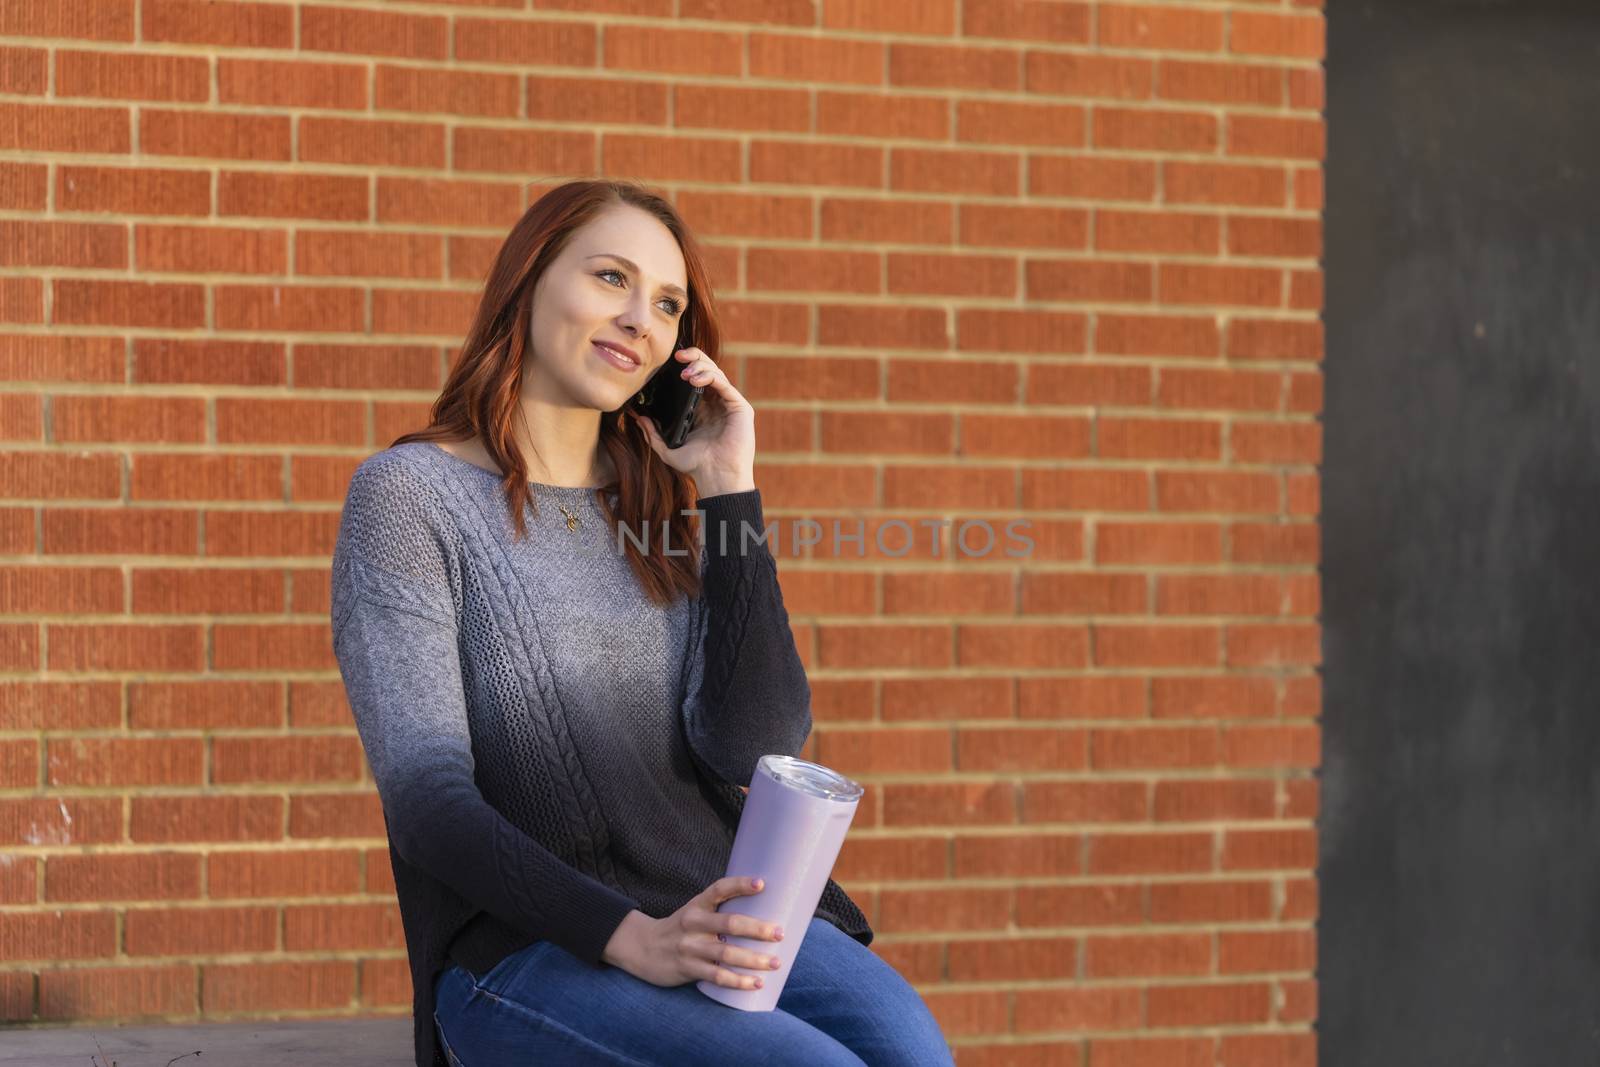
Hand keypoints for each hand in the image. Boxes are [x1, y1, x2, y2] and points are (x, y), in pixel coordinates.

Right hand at [601, 876, 784, 989]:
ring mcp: (690, 947)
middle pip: (730, 923)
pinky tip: (755, 983)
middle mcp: (693, 923)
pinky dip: (738, 981)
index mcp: (697, 904)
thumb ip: (719, 912)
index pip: (719, 889)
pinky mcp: (687, 968)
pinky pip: (717, 976)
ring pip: (727, 953)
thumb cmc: (680, 929)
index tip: (762, 884)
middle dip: (757, 929)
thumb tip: (762, 913)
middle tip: (779, 933)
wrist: (641, 948)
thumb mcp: (694, 912)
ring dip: (754, 960)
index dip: (740, 885)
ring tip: (775, 963)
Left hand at [629, 348, 754, 495]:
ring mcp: (729, 404)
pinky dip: (710, 377)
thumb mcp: (668, 449)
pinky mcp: (740, 407)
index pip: (694, 379)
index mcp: (702, 410)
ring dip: (700, 366)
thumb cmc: (697, 466)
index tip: (668, 362)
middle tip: (677, 355)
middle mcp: (717, 404)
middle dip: (693, 357)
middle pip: (707, 370)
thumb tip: (637, 417)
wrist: (717, 478)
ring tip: (685, 372)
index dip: (684, 366)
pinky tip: (695, 378)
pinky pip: (724, 384)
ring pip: (716, 373)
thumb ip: (653, 434)